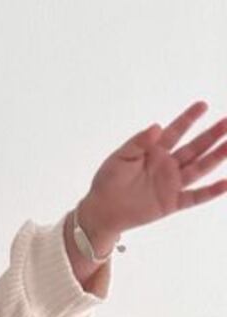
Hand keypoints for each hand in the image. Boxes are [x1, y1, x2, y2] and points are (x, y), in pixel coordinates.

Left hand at [83, 99, 226, 241]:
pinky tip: (226, 183)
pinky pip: (195, 197)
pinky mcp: (172, 202)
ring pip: (199, 168)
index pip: (176, 132)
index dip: (189, 119)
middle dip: (212, 135)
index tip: (203, 105)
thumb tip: (157, 126)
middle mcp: (167, 165)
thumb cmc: (107, 182)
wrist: (102, 211)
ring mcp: (171, 184)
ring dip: (216, 157)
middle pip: (194, 148)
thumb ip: (138, 142)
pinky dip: (211, 191)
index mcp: (154, 152)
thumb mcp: (120, 158)